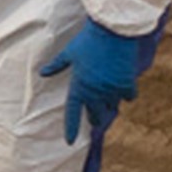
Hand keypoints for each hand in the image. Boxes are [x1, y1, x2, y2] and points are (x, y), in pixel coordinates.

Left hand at [38, 19, 158, 141]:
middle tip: (93, 121)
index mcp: (79, 86)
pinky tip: (125, 93)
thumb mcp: (69, 53)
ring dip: (109, 106)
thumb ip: (56, 66)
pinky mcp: (127, 83)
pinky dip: (126, 95)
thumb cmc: (88, 40)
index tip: (70, 141)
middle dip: (93, 118)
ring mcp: (112, 89)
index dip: (71, 128)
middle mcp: (95, 92)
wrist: (113, 30)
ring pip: (112, 106)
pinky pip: (128, 97)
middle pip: (94, 114)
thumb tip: (42, 73)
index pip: (72, 113)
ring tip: (108, 106)